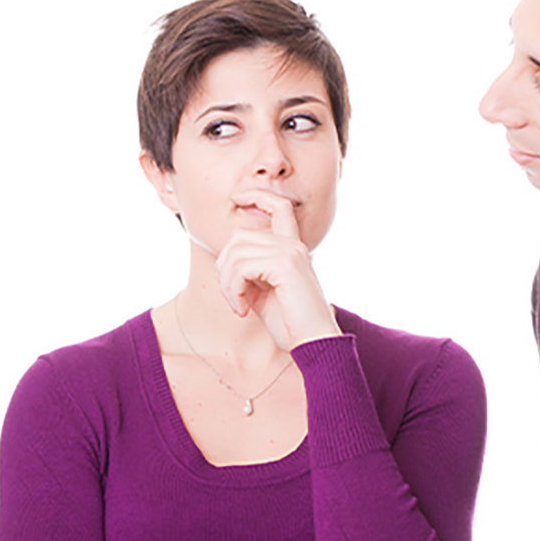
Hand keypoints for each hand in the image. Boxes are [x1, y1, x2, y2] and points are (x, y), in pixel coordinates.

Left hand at [215, 188, 340, 350]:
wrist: (315, 346)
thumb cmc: (291, 325)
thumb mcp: (264, 294)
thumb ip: (249, 273)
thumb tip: (226, 262)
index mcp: (292, 249)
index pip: (279, 207)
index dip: (257, 195)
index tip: (237, 197)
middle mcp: (293, 245)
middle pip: (239, 237)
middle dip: (224, 267)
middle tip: (232, 297)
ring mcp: (290, 252)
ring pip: (235, 253)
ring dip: (227, 283)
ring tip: (237, 305)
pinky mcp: (285, 265)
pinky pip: (241, 267)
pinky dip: (233, 289)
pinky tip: (242, 309)